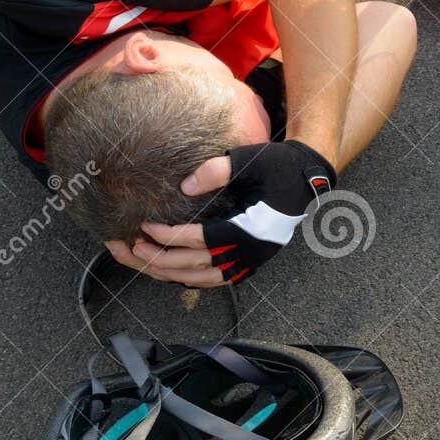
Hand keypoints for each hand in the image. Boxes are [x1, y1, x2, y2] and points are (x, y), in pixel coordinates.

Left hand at [121, 140, 336, 285]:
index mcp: (250, 230)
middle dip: (160, 259)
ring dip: (169, 272)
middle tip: (132, 247)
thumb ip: (217, 171)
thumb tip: (185, 185)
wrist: (307, 179)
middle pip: (196, 266)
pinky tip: (169, 270)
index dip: (170, 237)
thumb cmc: (280, 167)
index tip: (145, 226)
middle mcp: (249, 253)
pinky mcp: (248, 261)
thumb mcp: (250, 160)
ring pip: (202, 278)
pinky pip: (213, 278)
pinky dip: (188, 278)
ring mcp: (250, 261)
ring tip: (142, 259)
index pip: (200, 241)